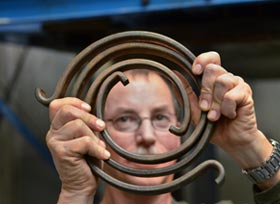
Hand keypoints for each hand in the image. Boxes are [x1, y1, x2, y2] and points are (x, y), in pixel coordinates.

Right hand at [46, 97, 109, 202]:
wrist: (81, 184)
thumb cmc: (86, 161)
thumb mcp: (88, 137)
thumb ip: (86, 125)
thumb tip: (94, 114)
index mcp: (58, 127)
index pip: (58, 105)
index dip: (74, 102)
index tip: (88, 108)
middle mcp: (53, 132)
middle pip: (68, 111)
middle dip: (89, 117)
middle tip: (101, 127)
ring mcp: (54, 141)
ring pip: (78, 125)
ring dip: (94, 137)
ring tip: (98, 148)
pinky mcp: (60, 151)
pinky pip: (84, 142)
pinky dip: (97, 149)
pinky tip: (102, 155)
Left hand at [191, 52, 272, 170]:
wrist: (231, 141)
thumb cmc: (213, 125)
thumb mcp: (194, 110)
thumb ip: (186, 92)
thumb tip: (175, 74)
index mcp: (214, 80)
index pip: (211, 58)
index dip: (203, 60)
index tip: (195, 72)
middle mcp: (226, 79)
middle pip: (213, 69)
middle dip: (205, 91)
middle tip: (205, 108)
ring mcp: (238, 85)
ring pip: (223, 81)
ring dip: (215, 103)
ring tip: (214, 116)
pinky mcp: (246, 95)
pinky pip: (232, 95)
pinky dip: (226, 108)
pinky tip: (229, 115)